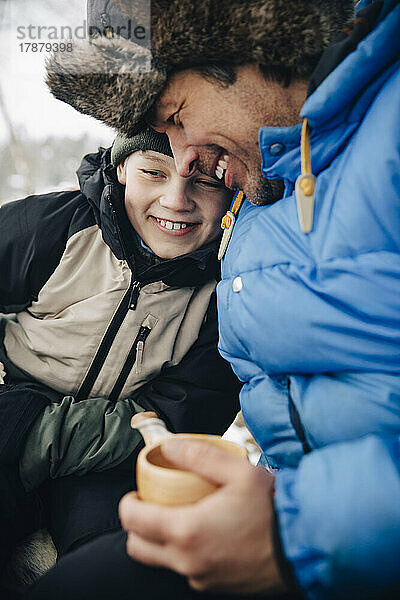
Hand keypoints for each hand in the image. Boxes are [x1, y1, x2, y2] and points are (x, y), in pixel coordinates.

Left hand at [119, 439, 286, 595]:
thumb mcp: (238, 471)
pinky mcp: (216, 586)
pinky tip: (205, 532)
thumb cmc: (272, 509)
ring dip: (161, 539)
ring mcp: (201, 578)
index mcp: (187, 531)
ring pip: (162, 560)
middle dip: (137, 524)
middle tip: (153, 504)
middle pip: (139, 547)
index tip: (136, 491)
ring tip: (181, 514)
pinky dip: (184, 551)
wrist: (305, 547)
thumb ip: (199, 455)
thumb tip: (169, 445)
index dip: (128, 502)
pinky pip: (187, 569)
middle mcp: (188, 561)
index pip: (133, 520)